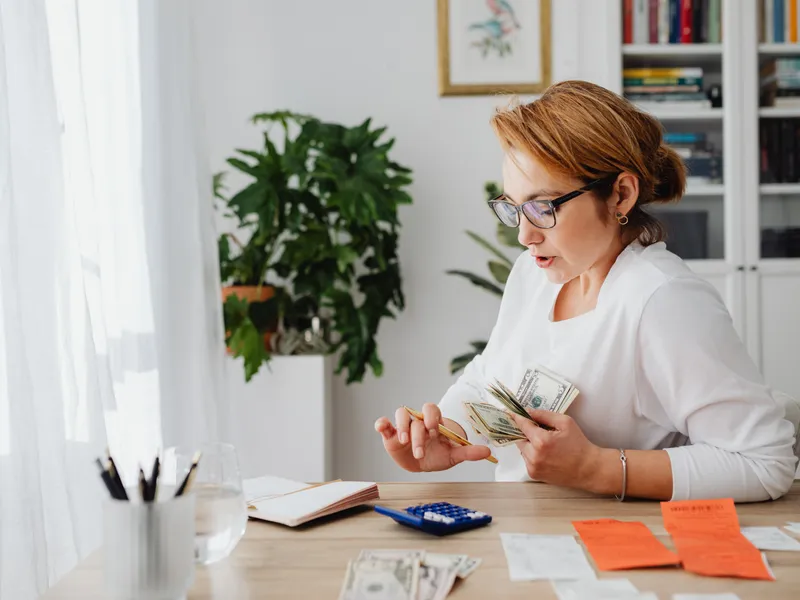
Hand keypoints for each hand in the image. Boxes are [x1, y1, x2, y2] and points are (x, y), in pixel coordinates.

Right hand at [374, 403, 490, 472]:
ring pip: (400, 415)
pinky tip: (381, 427)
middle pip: (416, 418)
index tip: (433, 429)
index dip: (431, 416)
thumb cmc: (439, 455)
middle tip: (420, 452)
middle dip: (418, 435)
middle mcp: (418, 421)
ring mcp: (404, 427)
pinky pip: (384, 424)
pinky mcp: (391, 435)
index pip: (432, 410)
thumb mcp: (453, 455)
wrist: (424, 464)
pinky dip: (381, 424)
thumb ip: (468, 452)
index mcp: (434, 422)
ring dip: (401, 427)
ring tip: (403, 442)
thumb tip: (487, 451)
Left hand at [510, 409, 600, 488]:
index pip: (522, 425)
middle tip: (536, 429)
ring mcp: (532, 467)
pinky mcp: (534, 474)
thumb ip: (544, 415)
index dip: (517, 417)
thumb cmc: (579, 444)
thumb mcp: (565, 422)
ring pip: (522, 449)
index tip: (511, 412)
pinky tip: (546, 454)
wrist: (587, 469)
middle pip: (519, 438)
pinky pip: (527, 459)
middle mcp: (533, 455)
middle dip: (525, 432)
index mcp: (541, 441)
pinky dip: (532, 454)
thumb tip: (527, 411)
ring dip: (528, 444)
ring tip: (545, 443)